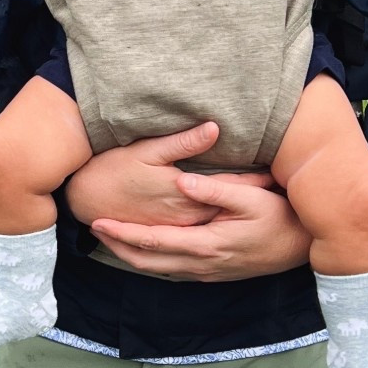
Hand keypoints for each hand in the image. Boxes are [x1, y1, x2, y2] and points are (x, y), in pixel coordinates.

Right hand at [65, 123, 263, 232]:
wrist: (85, 198)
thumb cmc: (114, 170)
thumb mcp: (148, 150)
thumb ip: (184, 142)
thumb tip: (215, 129)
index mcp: (184, 196)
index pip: (229, 188)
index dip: (255, 182)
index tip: (279, 174)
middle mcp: (185, 218)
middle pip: (228, 211)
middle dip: (255, 204)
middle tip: (282, 196)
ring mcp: (176, 230)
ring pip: (217, 228)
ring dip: (239, 223)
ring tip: (266, 216)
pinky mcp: (166, 235)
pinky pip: (201, 238)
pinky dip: (219, 234)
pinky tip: (229, 234)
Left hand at [90, 170, 311, 281]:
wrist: (301, 247)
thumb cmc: (279, 218)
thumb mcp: (251, 198)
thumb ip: (215, 190)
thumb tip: (182, 180)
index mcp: (205, 244)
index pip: (152, 241)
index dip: (123, 233)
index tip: (99, 222)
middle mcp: (201, 264)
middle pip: (148, 261)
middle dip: (118, 247)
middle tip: (94, 231)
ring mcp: (206, 272)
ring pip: (159, 269)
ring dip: (132, 256)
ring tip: (111, 241)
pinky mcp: (213, 273)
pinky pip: (173, 271)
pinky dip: (152, 261)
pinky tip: (144, 252)